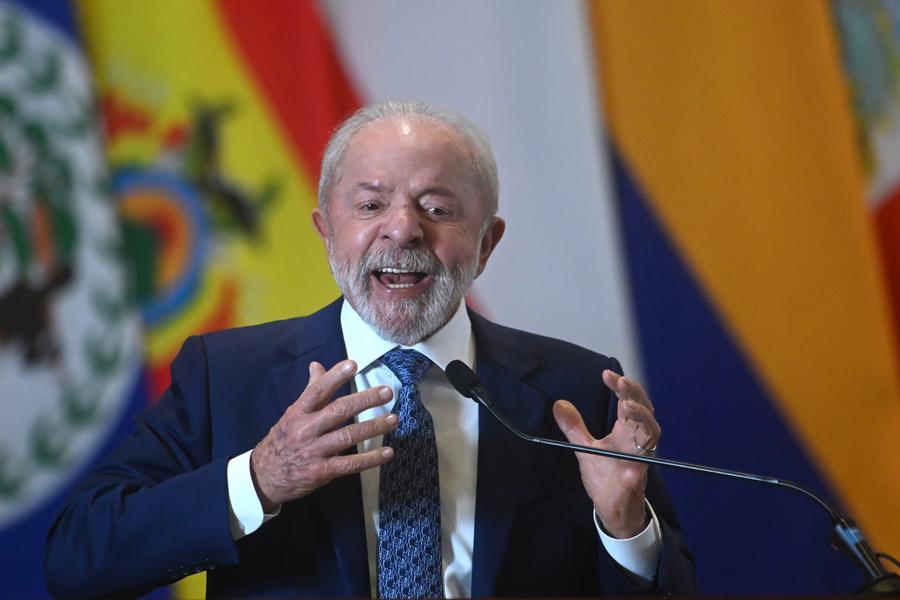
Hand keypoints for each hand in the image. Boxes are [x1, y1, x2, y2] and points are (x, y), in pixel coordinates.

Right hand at [250, 359, 397, 511]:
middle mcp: (306, 430)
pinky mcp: (322, 472)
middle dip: (365, 400)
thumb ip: (310, 391)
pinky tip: (387, 452)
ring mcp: (314, 451)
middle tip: (386, 392)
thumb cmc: (283, 441)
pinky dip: (370, 459)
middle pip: (338, 411)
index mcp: (298, 413)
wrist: (263, 477)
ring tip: (393, 418)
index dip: (335, 376)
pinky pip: (350, 464)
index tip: (353, 364)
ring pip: (348, 436)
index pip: (317, 390)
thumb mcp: (292, 414)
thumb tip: (317, 365)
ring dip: (373, 427)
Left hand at [552, 370, 660, 537]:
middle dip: (635, 395)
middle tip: (621, 382)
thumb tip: (559, 404)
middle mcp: (636, 442)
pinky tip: (627, 464)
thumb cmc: (605, 476)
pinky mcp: (635, 481)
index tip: (608, 374)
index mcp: (626, 432)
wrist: (612, 510)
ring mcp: (638, 460)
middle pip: (645, 411)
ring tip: (628, 406)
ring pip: (651, 435)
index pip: (630, 401)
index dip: (623, 386)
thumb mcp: (585, 448)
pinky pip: (638, 471)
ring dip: (642, 419)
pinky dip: (634, 466)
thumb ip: (574, 427)